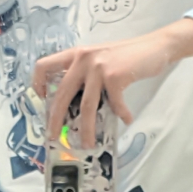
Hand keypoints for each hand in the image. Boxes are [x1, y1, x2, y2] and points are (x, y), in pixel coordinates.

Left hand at [34, 18, 192, 148]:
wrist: (154, 47)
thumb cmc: (126, 57)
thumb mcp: (99, 60)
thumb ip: (85, 75)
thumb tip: (74, 104)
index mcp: (76, 55)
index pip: (45, 65)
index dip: (38, 84)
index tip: (43, 100)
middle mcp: (83, 59)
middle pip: (62, 94)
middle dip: (55, 119)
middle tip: (54, 136)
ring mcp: (98, 68)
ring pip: (86, 106)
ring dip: (87, 129)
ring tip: (88, 144)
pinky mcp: (115, 76)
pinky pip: (114, 104)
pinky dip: (121, 114)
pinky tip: (127, 118)